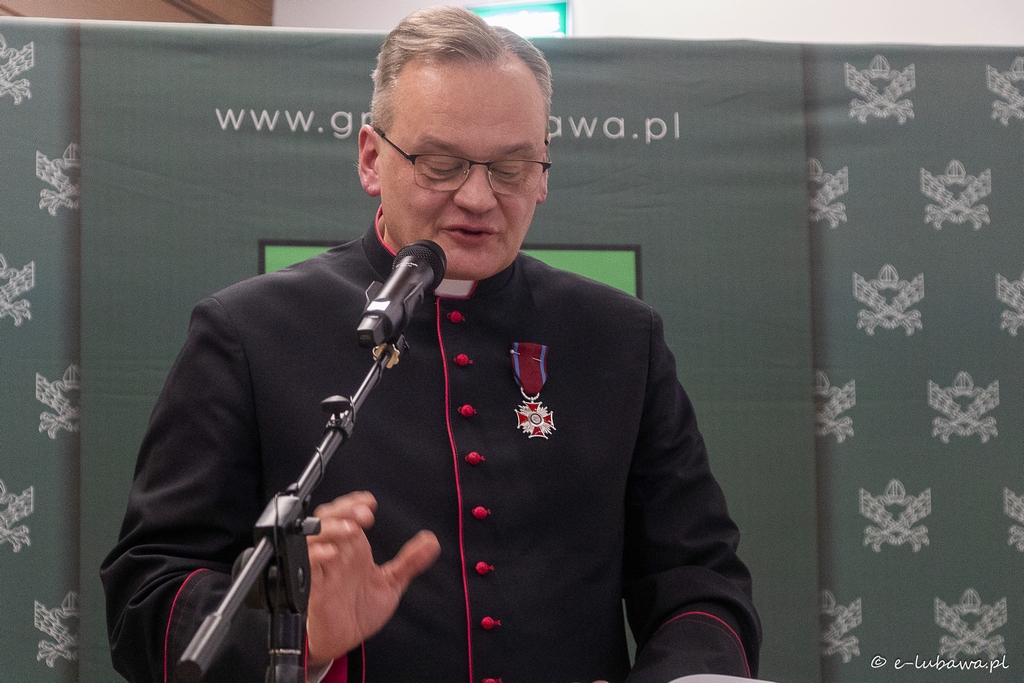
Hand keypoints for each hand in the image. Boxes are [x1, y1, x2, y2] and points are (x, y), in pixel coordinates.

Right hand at [305, 491, 439, 665]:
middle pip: (327, 518)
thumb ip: (410, 562)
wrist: (344, 642)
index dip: (354, 503)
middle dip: (344, 511)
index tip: (370, 502)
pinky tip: (331, 553)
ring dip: (331, 528)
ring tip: (351, 529)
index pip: (347, 514)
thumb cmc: (360, 611)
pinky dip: (316, 556)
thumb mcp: (391, 583)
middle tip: (364, 515)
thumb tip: (431, 541)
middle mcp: (336, 554)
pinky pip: (307, 566)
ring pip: (313, 537)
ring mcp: (323, 569)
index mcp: (353, 549)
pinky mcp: (313, 588)